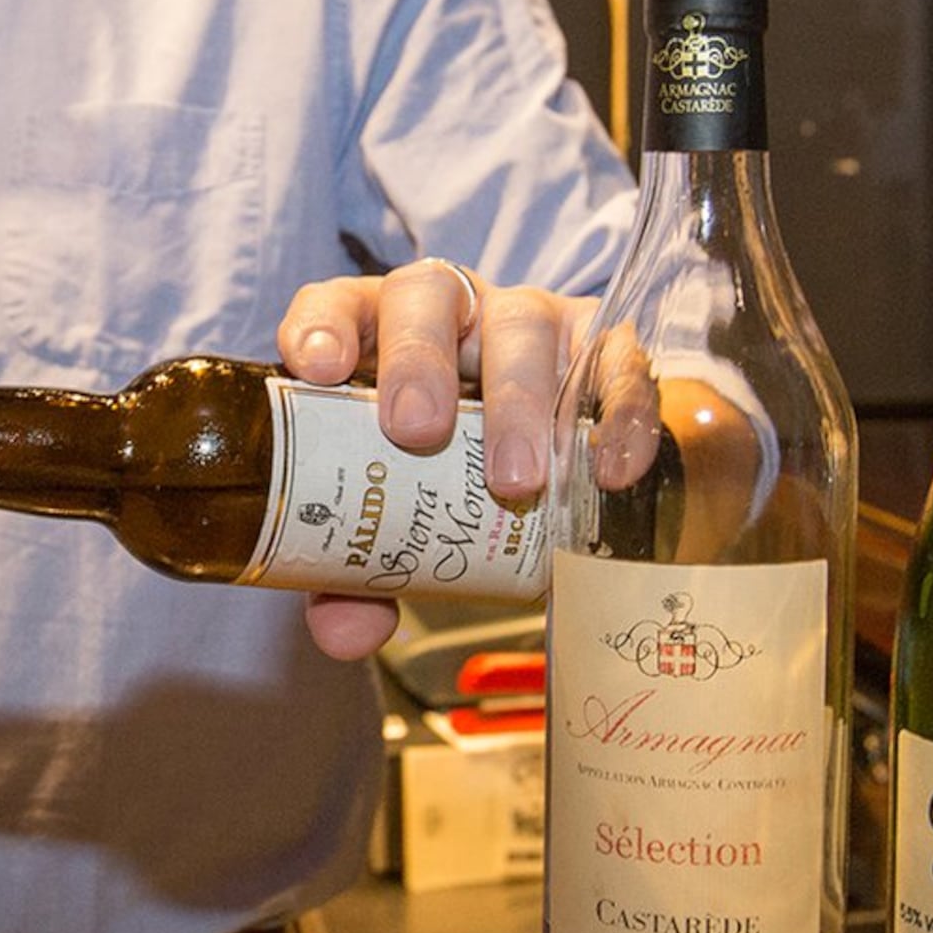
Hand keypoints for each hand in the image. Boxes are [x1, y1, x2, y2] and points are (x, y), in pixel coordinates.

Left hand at [276, 258, 589, 661]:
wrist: (544, 464)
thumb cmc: (440, 479)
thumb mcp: (392, 521)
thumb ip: (356, 574)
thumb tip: (346, 634)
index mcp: (376, 336)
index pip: (339, 305)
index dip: (322, 325)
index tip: (316, 367)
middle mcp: (450, 312)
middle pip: (428, 298)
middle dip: (418, 362)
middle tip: (416, 433)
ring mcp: (526, 319)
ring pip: (521, 326)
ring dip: (517, 401)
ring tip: (516, 481)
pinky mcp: (598, 342)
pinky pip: (615, 359)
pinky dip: (616, 412)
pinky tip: (607, 472)